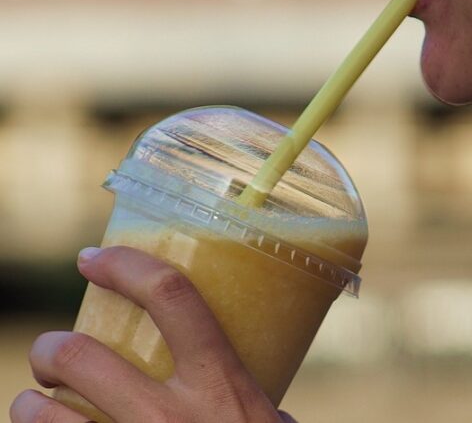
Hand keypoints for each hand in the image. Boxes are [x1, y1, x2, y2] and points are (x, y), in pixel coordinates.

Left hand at [10, 246, 298, 422]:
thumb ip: (247, 399)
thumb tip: (236, 386)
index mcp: (220, 383)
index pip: (170, 296)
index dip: (125, 264)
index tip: (93, 259)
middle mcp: (172, 415)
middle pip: (82, 356)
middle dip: (52, 349)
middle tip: (54, 355)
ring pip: (43, 416)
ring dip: (29, 405)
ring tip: (35, 405)